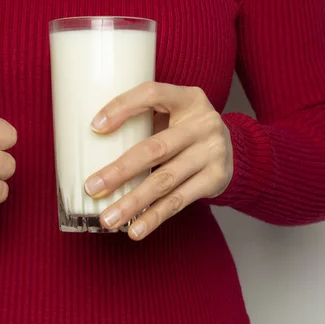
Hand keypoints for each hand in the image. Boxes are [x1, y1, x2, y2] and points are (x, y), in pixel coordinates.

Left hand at [84, 82, 232, 240]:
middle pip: (155, 149)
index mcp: (188, 98)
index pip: (152, 94)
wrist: (233, 149)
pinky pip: (178, 201)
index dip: (123, 107)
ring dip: (132, 202)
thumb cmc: (184, 129)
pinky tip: (135, 229)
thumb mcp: (172, 112)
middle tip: (92, 187)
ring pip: (164, 181)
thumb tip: (90, 143)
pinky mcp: (215, 179)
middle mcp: (203, 123)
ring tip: (107, 218)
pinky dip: (153, 217)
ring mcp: (212, 152)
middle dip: (120, 171)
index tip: (95, 127)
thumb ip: (143, 120)